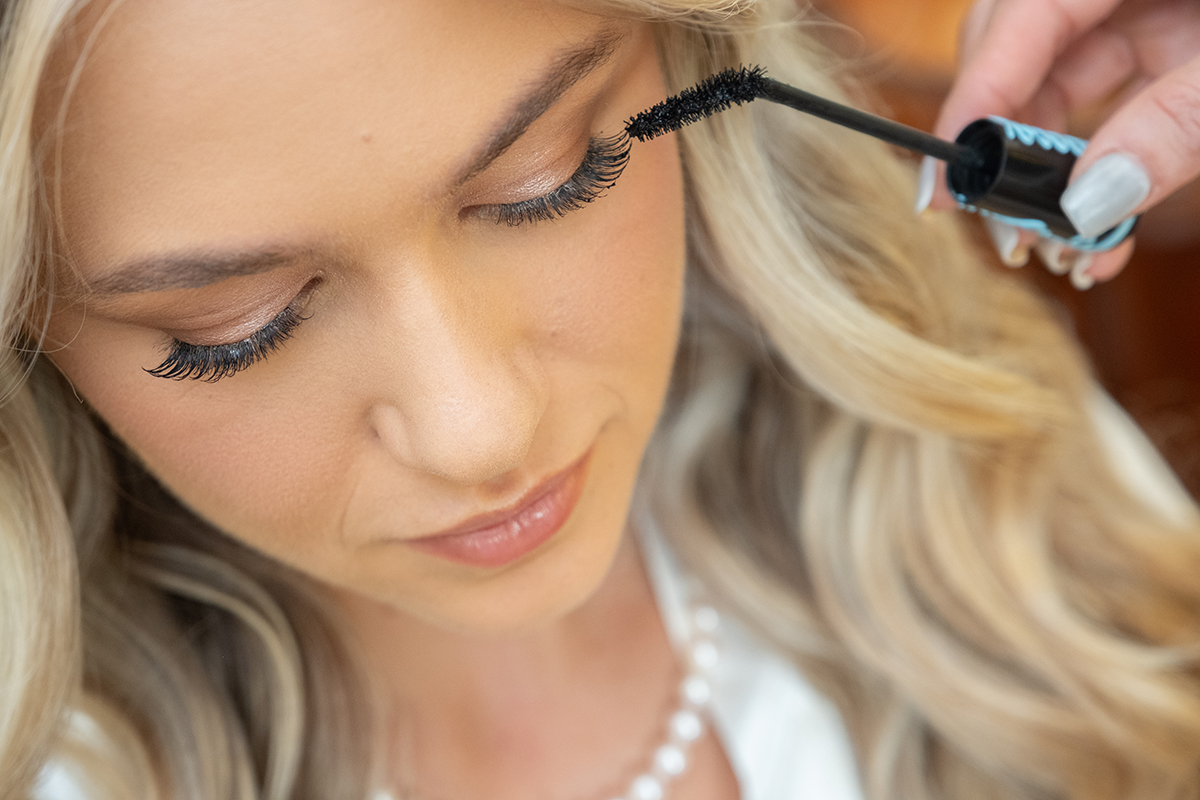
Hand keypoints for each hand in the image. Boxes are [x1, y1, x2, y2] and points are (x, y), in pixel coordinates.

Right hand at [923, 0, 1199, 287]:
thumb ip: (1173, 125)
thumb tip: (1086, 205)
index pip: (1020, 14)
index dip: (976, 97)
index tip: (949, 179)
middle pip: (1013, 55)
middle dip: (999, 150)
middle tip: (997, 231)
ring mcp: (1139, 12)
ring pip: (1051, 90)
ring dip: (1044, 179)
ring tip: (1050, 254)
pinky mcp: (1163, 44)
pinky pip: (1105, 107)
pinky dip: (1095, 172)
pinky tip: (1096, 236)